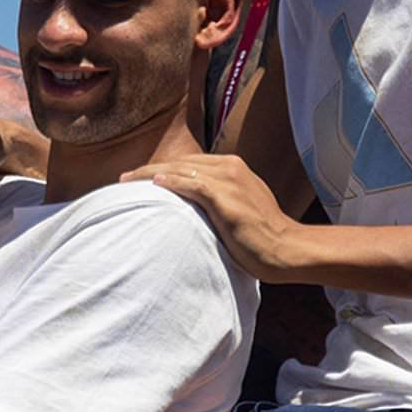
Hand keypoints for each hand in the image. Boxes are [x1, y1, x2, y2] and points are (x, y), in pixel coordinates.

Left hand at [121, 153, 300, 281]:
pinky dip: (172, 182)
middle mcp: (230, 168)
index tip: (138, 178)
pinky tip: (154, 184)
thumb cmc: (261, 234)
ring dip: (151, 174)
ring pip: (181, 170)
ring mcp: (229, 181)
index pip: (188, 163)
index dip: (161, 168)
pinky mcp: (227, 198)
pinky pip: (193, 184)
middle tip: (124, 179)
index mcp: (232, 167)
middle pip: (180, 163)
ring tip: (127, 181)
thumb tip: (190, 203)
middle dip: (149, 170)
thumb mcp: (238, 207)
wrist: (287, 249)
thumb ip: (216, 197)